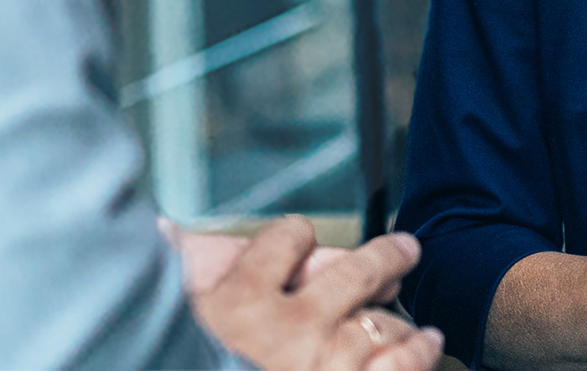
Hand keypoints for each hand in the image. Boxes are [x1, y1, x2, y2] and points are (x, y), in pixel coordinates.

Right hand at [185, 216, 441, 370]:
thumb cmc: (182, 361)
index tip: (301, 236)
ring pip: (383, 322)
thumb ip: (179, 272)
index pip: (286, 239)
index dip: (295, 235)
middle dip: (384, 256)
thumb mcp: (174, 317)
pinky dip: (417, 351)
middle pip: (354, 274)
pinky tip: (427, 342)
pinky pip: (399, 365)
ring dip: (403, 317)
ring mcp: (327, 365)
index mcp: (239, 301)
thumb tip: (159, 230)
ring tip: (419, 321)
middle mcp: (290, 327)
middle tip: (405, 248)